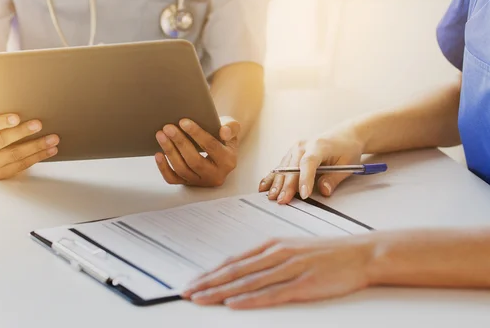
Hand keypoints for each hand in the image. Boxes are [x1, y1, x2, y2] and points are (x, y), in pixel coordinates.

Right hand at [0, 113, 59, 179]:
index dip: (0, 122)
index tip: (16, 117)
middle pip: (0, 141)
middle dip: (21, 132)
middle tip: (39, 124)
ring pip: (14, 155)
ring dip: (36, 146)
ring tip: (53, 138)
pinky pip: (22, 165)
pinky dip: (38, 157)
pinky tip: (51, 150)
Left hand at [155, 117, 239, 186]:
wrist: (219, 150)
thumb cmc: (222, 136)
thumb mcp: (232, 129)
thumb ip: (231, 127)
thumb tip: (223, 131)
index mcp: (228, 161)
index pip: (211, 146)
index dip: (197, 134)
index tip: (183, 121)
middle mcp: (216, 175)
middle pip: (194, 161)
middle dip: (180, 143)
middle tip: (168, 127)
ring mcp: (201, 181)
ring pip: (182, 170)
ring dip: (169, 152)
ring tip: (161, 135)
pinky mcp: (189, 184)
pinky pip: (173, 179)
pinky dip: (163, 168)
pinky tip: (158, 154)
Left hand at [182, 236, 374, 308]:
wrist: (361, 253)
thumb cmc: (327, 253)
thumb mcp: (293, 249)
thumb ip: (269, 259)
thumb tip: (245, 269)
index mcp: (272, 246)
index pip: (233, 261)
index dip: (210, 273)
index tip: (193, 282)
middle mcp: (276, 254)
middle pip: (234, 271)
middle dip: (207, 283)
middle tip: (187, 292)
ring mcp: (289, 268)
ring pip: (247, 282)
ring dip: (220, 292)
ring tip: (201, 299)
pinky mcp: (303, 284)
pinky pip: (271, 293)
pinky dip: (250, 298)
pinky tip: (234, 303)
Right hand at [260, 125, 364, 202]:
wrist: (345, 135)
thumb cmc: (347, 148)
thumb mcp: (348, 164)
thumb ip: (334, 178)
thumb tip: (324, 191)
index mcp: (319, 145)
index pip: (308, 163)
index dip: (305, 179)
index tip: (303, 194)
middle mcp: (303, 145)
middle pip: (292, 167)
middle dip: (286, 186)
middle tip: (283, 200)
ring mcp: (295, 148)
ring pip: (283, 168)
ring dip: (277, 183)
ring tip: (272, 196)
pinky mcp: (291, 153)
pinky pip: (280, 166)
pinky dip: (272, 177)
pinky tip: (264, 186)